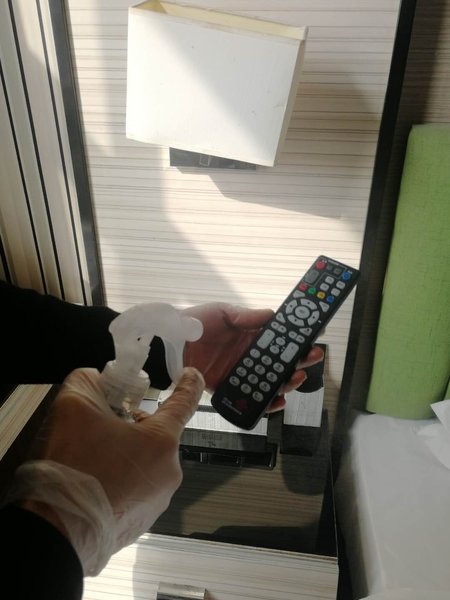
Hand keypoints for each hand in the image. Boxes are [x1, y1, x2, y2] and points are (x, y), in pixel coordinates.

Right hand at [13, 366, 204, 574]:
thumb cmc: (71, 466)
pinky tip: (92, 484)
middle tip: (101, 426)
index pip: (185, 402)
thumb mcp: (74, 406)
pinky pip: (134, 491)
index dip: (189, 384)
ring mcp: (156, 503)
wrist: (53, 535)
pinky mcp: (140, 524)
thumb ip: (89, 381)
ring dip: (124, 455)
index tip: (191, 374)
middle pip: (156, 436)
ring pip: (144, 464)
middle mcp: (169, 473)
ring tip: (90, 460)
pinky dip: (118, 482)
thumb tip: (96, 380)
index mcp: (162, 441)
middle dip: (132, 426)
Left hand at [182, 302, 323, 411]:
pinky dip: (268, 403)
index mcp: (249, 335)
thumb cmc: (193, 323)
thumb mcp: (222, 312)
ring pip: (273, 381)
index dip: (297, 338)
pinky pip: (254, 399)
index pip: (279, 338)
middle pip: (281, 361)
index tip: (313, 334)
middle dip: (300, 359)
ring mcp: (242, 374)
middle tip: (312, 355)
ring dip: (289, 380)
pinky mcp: (231, 390)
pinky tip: (278, 400)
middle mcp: (249, 356)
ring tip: (297, 376)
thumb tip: (272, 314)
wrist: (169, 345)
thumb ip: (246, 316)